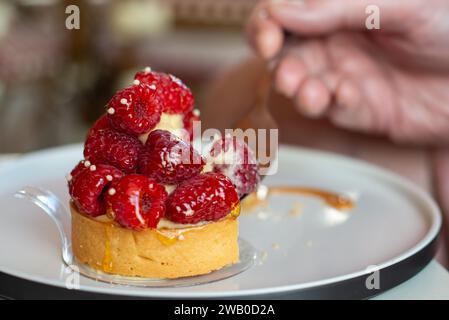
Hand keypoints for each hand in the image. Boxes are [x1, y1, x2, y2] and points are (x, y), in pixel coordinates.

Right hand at [246, 0, 448, 144]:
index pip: (286, 11)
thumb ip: (339, 6)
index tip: (268, 38)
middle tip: (288, 74)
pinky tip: (349, 96)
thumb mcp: (402, 4)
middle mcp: (334, 41)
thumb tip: (282, 9)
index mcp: (339, 8)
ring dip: (300, 90)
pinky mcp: (357, 109)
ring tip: (314, 93)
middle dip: (278, 63)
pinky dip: (333, 104)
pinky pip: (332, 109)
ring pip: (301, 84)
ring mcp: (343, 75)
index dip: (266, 23)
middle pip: (284, 51)